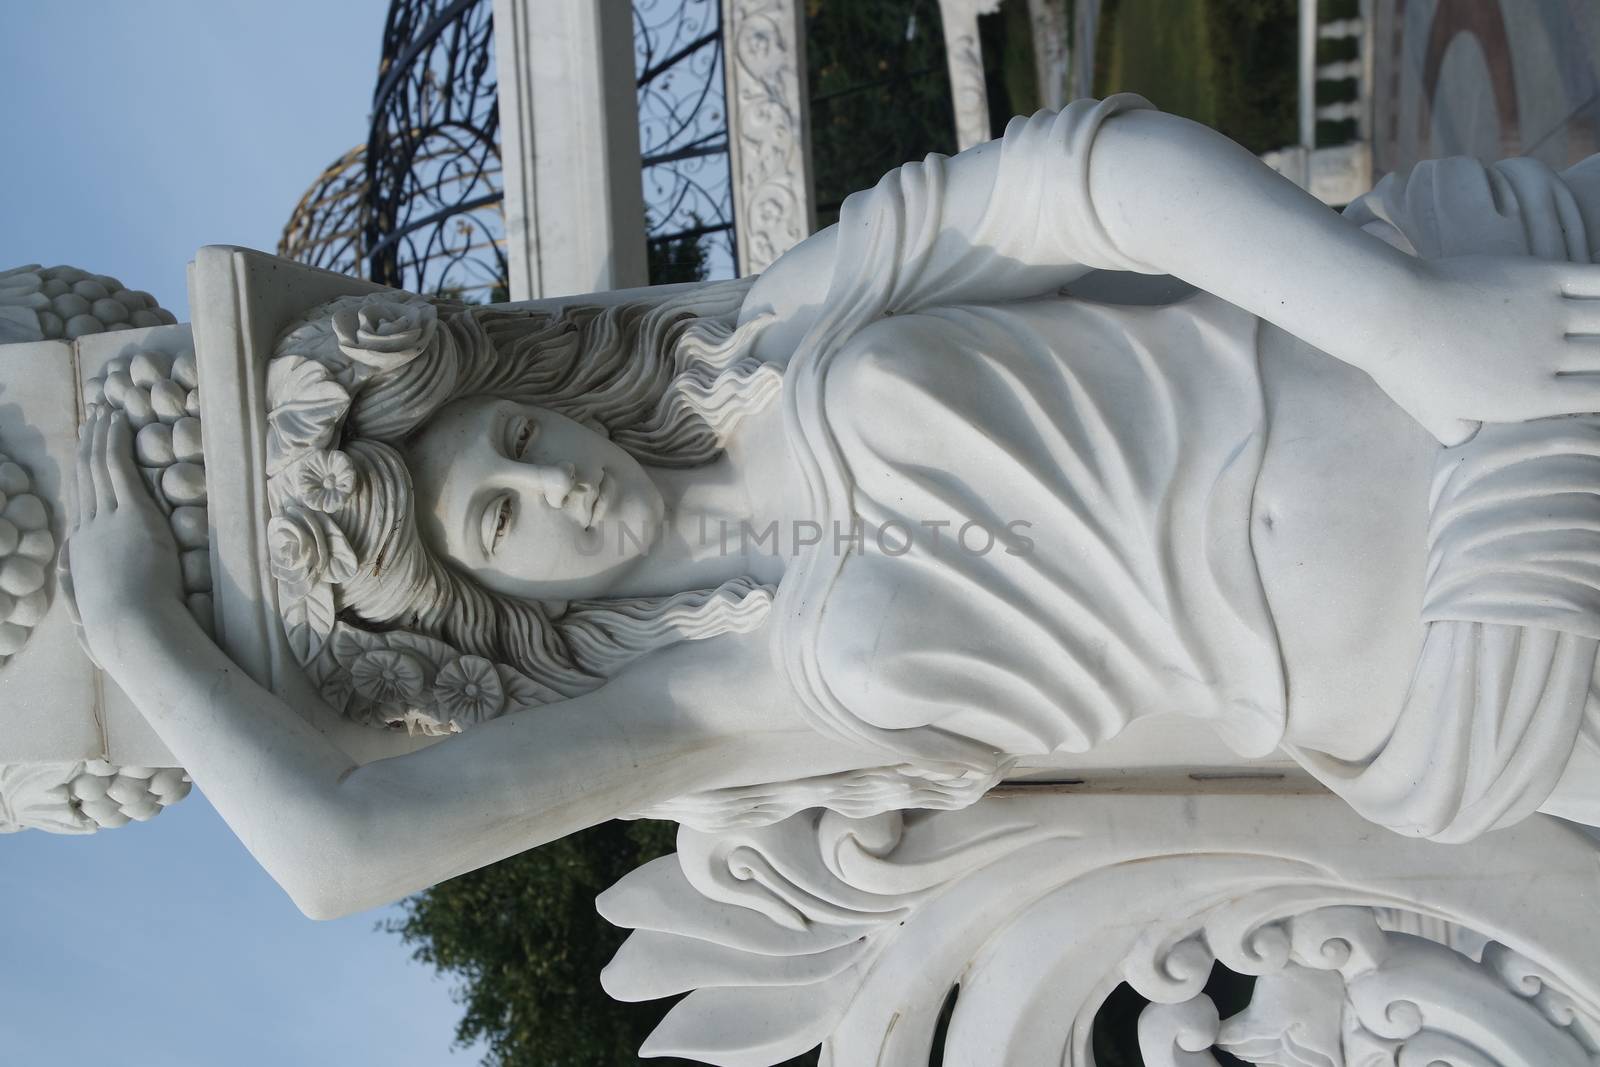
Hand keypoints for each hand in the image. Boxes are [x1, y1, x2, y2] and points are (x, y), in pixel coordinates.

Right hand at [67, 409, 183, 668]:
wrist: (131, 628)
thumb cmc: (122, 631)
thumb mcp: (98, 614)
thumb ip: (90, 599)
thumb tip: (83, 603)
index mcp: (81, 552)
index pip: (80, 502)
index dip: (81, 474)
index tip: (84, 453)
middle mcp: (88, 529)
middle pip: (85, 477)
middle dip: (88, 444)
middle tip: (92, 419)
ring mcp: (107, 520)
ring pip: (99, 467)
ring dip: (102, 436)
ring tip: (106, 411)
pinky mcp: (132, 514)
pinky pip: (118, 468)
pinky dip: (116, 442)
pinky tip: (118, 422)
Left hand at [1379, 255, 1599, 443]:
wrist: (1394, 314)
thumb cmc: (1410, 371)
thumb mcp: (1437, 420)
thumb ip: (1465, 434)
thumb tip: (1477, 438)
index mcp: (1531, 398)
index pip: (1597, 400)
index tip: (1598, 391)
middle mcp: (1551, 357)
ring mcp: (1549, 314)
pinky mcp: (1540, 276)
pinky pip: (1597, 280)